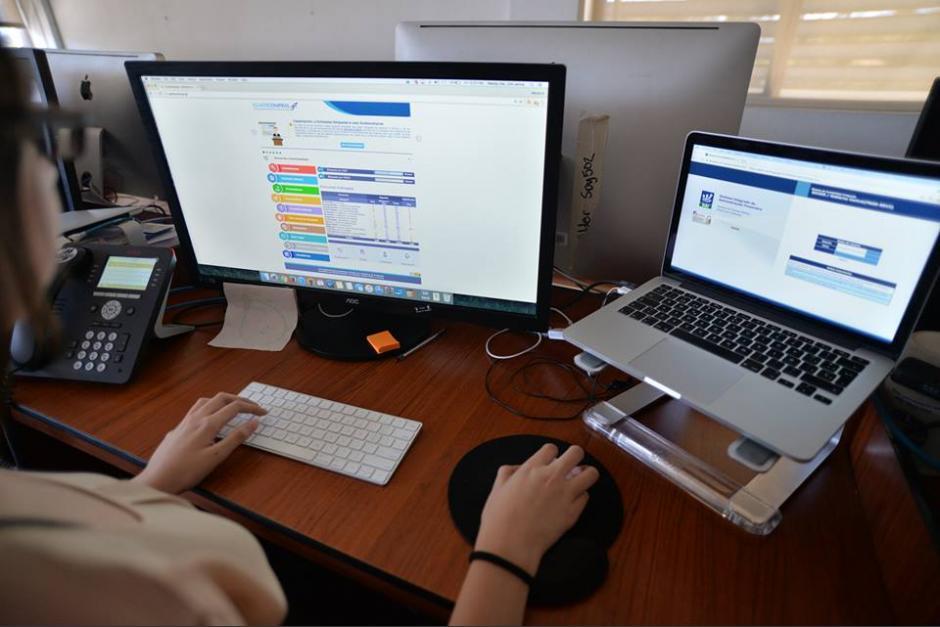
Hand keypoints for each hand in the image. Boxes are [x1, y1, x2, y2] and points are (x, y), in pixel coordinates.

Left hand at [132, 392, 265, 493]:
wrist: (157, 480)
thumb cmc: (185, 472)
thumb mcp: (216, 457)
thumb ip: (235, 438)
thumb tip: (253, 423)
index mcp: (207, 424)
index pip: (234, 407)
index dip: (251, 408)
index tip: (263, 413)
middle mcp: (196, 418)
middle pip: (221, 398)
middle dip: (240, 399)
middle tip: (252, 407)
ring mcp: (185, 421)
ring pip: (207, 400)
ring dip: (223, 400)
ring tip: (233, 406)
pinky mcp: (178, 428)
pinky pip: (196, 408)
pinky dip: (209, 405)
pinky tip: (209, 417)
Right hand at [474, 443, 599, 575]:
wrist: (510, 545)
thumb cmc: (499, 518)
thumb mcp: (497, 488)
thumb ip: (509, 472)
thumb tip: (520, 468)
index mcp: (531, 469)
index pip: (551, 448)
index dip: (551, 454)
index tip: (550, 461)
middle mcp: (552, 477)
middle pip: (576, 453)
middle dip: (574, 457)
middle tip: (570, 466)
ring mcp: (565, 494)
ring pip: (591, 473)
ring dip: (585, 475)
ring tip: (579, 481)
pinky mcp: (573, 512)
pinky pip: (586, 497)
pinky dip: (580, 498)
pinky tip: (571, 502)